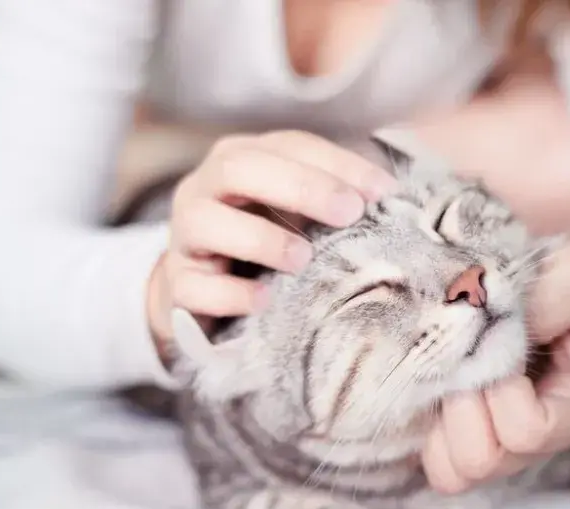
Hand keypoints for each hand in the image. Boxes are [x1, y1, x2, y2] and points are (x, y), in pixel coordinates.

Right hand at [147, 130, 396, 349]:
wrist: (200, 291)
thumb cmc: (261, 241)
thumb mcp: (295, 212)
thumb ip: (333, 200)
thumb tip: (392, 202)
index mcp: (241, 159)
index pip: (289, 146)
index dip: (338, 164)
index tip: (383, 191)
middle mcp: (205, 187)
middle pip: (240, 168)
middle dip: (299, 186)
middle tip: (348, 212)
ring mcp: (185, 236)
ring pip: (206, 221)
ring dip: (260, 238)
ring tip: (303, 259)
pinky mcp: (176, 284)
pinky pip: (195, 286)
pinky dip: (232, 294)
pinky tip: (265, 300)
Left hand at [422, 241, 569, 493]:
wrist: (540, 287)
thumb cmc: (567, 284)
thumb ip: (557, 292)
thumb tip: (500, 317)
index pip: (525, 430)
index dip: (499, 384)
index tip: (498, 337)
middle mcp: (540, 447)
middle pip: (483, 460)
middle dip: (462, 399)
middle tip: (464, 352)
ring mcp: (499, 452)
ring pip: (454, 472)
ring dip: (441, 415)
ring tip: (450, 368)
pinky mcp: (462, 446)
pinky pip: (434, 467)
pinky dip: (426, 428)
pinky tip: (436, 384)